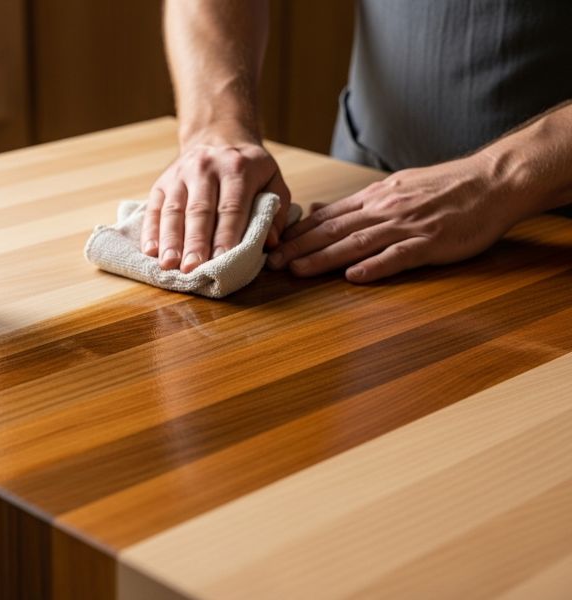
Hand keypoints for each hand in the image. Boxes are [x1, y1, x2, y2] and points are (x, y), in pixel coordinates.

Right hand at [141, 129, 290, 272]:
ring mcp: (180, 174)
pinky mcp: (162, 182)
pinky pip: (154, 208)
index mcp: (237, 169)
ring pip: (173, 210)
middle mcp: (205, 168)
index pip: (231, 207)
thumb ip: (276, 210)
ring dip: (170, 240)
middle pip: (199, 210)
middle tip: (192, 268)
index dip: (226, 235)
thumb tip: (270, 242)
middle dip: (195, 242)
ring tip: (168, 264)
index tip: (222, 259)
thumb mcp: (272, 180)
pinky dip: (151, 231)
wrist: (217, 136)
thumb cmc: (249, 168)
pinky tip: (150, 251)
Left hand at [267, 156, 524, 282]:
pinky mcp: (431, 243)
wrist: (493, 181)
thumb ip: (358, 203)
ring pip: (357, 243)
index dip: (298, 232)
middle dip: (299, 247)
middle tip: (272, 262)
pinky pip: (398, 256)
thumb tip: (320, 210)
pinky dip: (375, 267)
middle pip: (333, 229)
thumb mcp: (395, 187)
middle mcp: (385, 209)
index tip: (274, 244)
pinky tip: (354, 277)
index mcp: (376, 197)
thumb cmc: (446, 187)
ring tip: (297, 270)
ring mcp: (407, 226)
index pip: (328, 215)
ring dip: (324, 258)